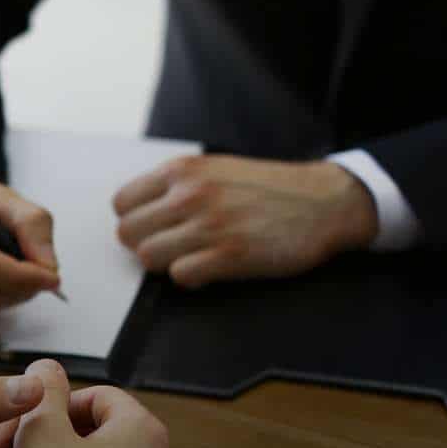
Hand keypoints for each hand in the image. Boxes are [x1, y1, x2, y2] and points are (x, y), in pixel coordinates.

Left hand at [114, 155, 377, 288]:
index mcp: (183, 170)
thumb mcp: (215, 169)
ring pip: (148, 257)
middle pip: (128, 234)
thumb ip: (175, 186)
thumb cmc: (267, 189)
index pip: (122, 204)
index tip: (155, 228)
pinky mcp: (228, 255)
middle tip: (174, 246)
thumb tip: (136, 213)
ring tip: (193, 256)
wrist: (324, 202)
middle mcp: (191, 194)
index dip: (135, 222)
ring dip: (166, 263)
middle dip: (146, 245)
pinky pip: (179, 276)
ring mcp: (209, 224)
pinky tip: (210, 269)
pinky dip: (190, 278)